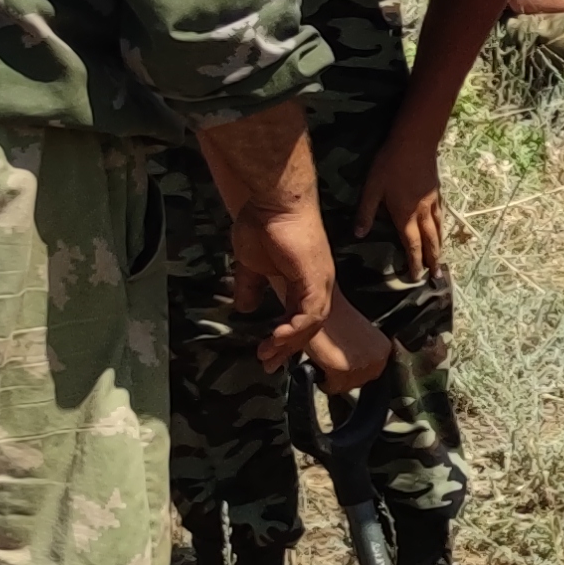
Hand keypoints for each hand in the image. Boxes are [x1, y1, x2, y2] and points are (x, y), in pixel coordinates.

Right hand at [226, 199, 339, 373]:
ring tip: (267, 354)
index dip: (284, 338)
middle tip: (267, 364)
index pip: (300, 318)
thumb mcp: (251, 264)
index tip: (265, 354)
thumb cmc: (263, 223)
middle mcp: (318, 284)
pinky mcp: (316, 278)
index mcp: (305, 281)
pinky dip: (295, 329)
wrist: (273, 199)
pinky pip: (310, 313)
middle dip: (287, 348)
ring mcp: (320, 281)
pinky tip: (276, 338)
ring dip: (289, 343)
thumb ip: (250, 286)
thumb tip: (243, 308)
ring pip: (311, 324)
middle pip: (308, 327)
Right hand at [304, 304, 397, 391]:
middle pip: (359, 383)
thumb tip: (356, 371)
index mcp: (385, 350)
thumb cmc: (334, 318)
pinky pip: (332, 388)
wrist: (318, 306)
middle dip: (344, 375)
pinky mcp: (343, 371)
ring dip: (333, 377)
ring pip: (345, 387)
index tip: (342, 360)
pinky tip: (321, 361)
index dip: (353, 370)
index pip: (371, 375)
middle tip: (331, 359)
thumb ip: (364, 355)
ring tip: (326, 358)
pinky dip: (323, 380)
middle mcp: (378, 359)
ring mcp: (362, 366)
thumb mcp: (359, 338)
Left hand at [358, 135, 446, 269]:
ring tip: (441, 259)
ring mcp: (432, 202)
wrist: (415, 142)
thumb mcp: (372, 187)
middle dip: (432, 260)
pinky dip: (442, 227)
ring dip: (440, 246)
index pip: (411, 244)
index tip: (416, 276)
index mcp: (405, 214)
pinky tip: (442, 229)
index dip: (414, 261)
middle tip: (436, 276)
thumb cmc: (390, 164)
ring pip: (438, 229)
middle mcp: (421, 212)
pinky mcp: (437, 192)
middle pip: (430, 241)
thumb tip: (358, 234)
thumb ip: (366, 212)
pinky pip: (441, 216)